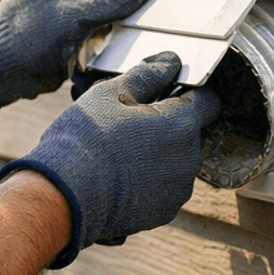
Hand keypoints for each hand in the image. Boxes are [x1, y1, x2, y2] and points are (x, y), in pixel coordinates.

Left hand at [0, 0, 157, 121]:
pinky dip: (115, 33)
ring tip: (127, 35)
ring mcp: (75, 2)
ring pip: (118, 2)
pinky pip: (107, 23)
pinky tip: (113, 47)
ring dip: (126, 18)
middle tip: (147, 19)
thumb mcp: (72, 18)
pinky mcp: (76, 26)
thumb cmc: (20, 41)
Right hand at [0, 53, 217, 267]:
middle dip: (168, 125)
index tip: (166, 93)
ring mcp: (177, 190)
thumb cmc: (85, 141)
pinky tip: (120, 176)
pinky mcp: (163, 212)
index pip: (208, 102)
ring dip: (159, 154)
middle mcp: (188, 160)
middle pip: (190, 133)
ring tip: (121, 153)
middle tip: (130, 123)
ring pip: (177, 161)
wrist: (65, 196)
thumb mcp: (110, 94)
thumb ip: (147, 75)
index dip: (190, 93)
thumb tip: (169, 62)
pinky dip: (149, 180)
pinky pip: (164, 187)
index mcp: (180, 126)